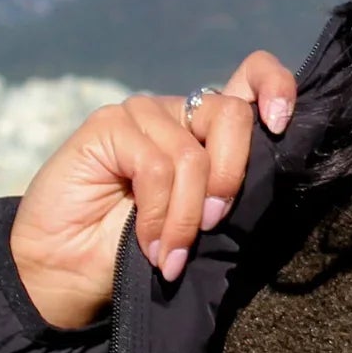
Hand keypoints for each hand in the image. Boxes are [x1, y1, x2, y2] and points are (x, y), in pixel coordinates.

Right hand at [7, 50, 297, 329]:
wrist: (70, 273)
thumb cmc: (140, 248)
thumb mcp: (199, 219)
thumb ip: (226, 187)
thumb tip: (271, 176)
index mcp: (209, 128)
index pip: (253, 79)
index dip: (277, 88)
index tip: (281, 126)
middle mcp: (179, 113)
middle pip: (232, 114)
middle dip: (231, 177)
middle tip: (213, 225)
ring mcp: (143, 114)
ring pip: (192, 155)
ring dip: (185, 217)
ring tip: (170, 253)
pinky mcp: (109, 124)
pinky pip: (156, 167)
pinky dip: (159, 215)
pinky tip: (149, 243)